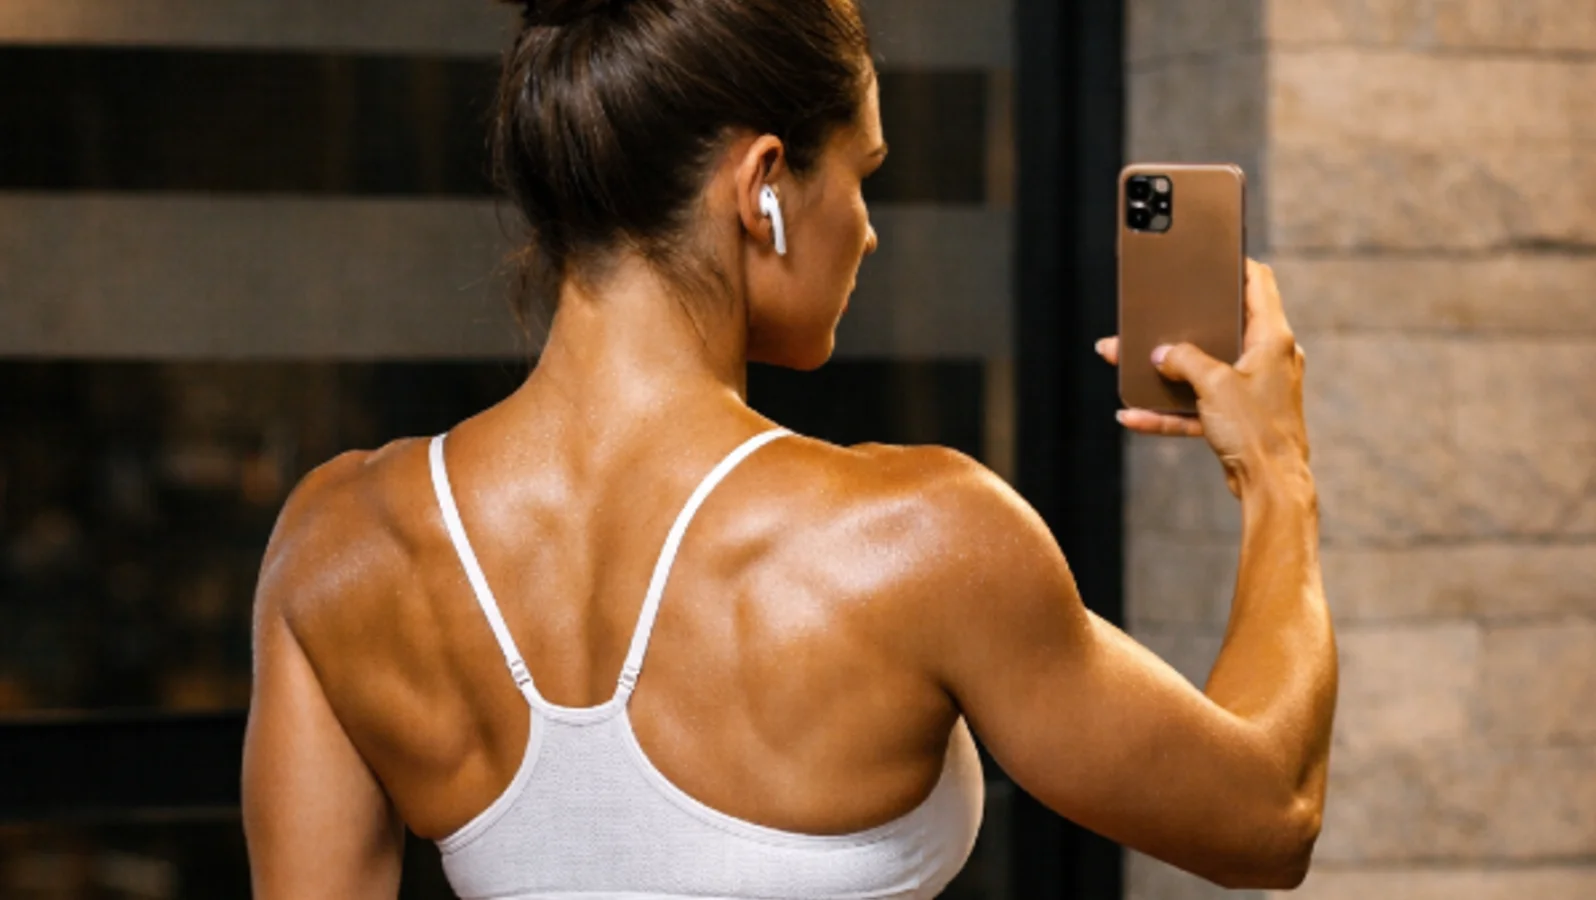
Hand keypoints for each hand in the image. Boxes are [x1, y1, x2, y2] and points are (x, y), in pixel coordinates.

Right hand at [1097, 260, 1309, 496]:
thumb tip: (1162, 355)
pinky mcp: (1239, 417)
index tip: (1213, 255)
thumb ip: (1184, 360)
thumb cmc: (1256, 430)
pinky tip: (1133, 414)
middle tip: (1156, 311)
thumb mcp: (1213, 384)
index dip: (1236, 265)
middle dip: (1182, 324)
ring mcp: (1252, 388)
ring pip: (1202, 370)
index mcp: (1272, 338)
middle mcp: (1267, 358)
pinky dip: (1169, 410)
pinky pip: (1197, 406)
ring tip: (1126, 361)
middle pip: (1221, 328)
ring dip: (1165, 370)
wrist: (1271, 486)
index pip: (1259, 283)